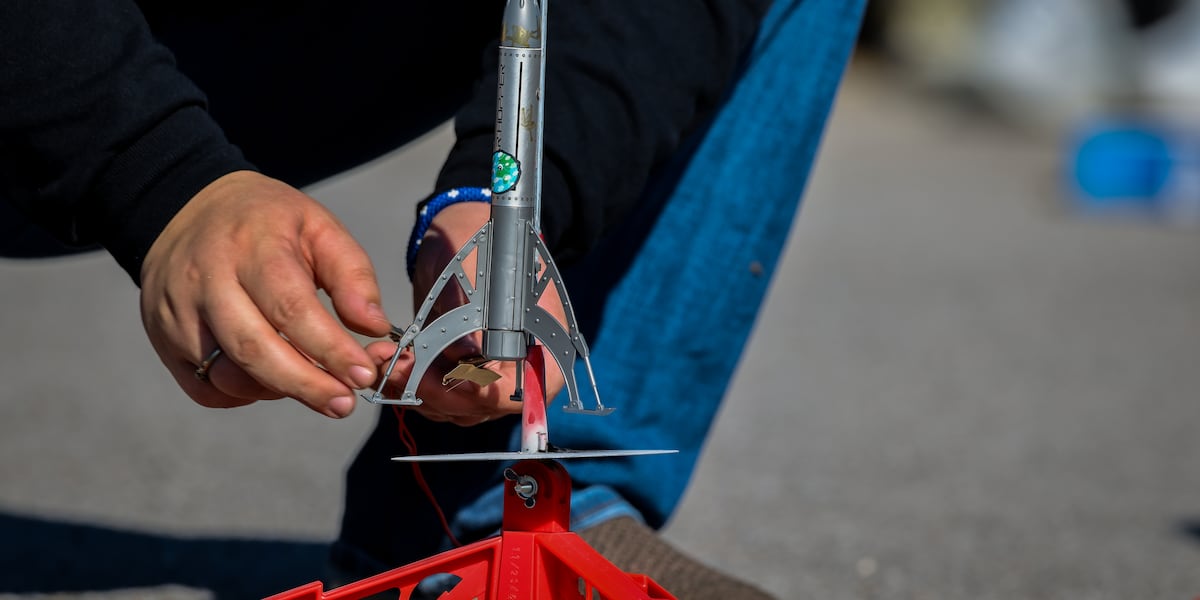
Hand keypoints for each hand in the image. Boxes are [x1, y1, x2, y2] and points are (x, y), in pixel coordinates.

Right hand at [140, 170, 391, 417]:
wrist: (187, 209)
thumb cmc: (266, 223)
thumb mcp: (318, 226)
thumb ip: (352, 274)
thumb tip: (376, 327)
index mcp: (251, 245)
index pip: (290, 307)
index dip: (329, 349)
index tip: (364, 375)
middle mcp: (206, 280)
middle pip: (254, 349)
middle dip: (306, 385)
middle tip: (345, 404)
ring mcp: (177, 313)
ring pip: (227, 375)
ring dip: (279, 390)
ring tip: (314, 386)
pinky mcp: (163, 340)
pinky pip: (206, 388)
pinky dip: (244, 394)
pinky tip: (272, 378)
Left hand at [367, 201, 566, 425]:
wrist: (465, 229)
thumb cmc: (481, 243)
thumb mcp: (478, 274)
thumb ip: (473, 318)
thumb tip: (463, 359)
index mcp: (544, 346)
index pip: (517, 392)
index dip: (478, 394)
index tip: (440, 382)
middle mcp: (521, 370)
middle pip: (481, 406)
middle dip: (436, 392)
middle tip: (398, 369)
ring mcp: (492, 374)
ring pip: (454, 405)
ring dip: (418, 391)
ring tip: (389, 363)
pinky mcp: (463, 371)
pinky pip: (440, 394)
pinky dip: (414, 384)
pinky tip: (392, 364)